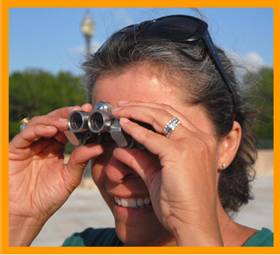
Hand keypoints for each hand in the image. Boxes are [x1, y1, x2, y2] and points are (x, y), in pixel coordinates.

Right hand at [9, 104, 103, 245]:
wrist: (27, 215)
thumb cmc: (48, 197)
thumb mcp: (69, 178)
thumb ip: (81, 160)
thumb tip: (99, 146)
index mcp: (56, 148)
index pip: (67, 128)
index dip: (77, 120)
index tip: (89, 113)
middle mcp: (43, 144)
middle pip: (54, 120)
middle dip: (68, 114)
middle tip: (81, 111)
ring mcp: (29, 145)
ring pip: (40, 123)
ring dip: (54, 119)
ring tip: (67, 122)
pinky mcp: (15, 150)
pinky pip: (26, 135)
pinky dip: (39, 129)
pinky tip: (52, 130)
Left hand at [112, 101, 222, 245]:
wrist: (195, 224)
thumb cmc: (181, 203)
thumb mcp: (161, 175)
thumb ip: (143, 159)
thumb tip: (122, 148)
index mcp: (202, 141)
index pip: (173, 116)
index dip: (150, 109)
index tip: (132, 109)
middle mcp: (200, 138)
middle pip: (165, 111)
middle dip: (140, 106)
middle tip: (120, 106)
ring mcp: (192, 144)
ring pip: (158, 117)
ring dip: (135, 111)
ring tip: (118, 111)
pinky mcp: (180, 153)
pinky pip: (151, 137)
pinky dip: (135, 129)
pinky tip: (122, 125)